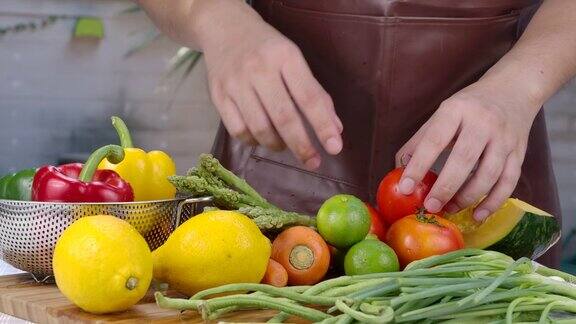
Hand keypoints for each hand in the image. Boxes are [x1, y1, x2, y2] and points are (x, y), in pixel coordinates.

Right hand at [198, 0, 342, 169]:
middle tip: (313, 162)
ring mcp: (235, 83)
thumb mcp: (294, 60)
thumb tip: (335, 129)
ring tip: (285, 145)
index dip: (323, 126)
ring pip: (260, 128)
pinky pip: (238, 130)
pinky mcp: (218, 96)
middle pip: (284, 117)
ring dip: (277, 144)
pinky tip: (261, 138)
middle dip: (302, 145)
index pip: (309, 97)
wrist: (223, 28)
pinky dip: (253, 141)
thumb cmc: (266, 48)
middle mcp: (259, 69)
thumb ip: (315, 93)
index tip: (335, 147)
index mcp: (285, 57)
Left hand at [395, 79, 540, 220]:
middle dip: (445, 186)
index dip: (418, 165)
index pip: (434, 140)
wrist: (512, 90)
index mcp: (456, 110)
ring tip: (450, 210)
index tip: (405, 187)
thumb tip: (398, 170)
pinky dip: (494, 202)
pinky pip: (509, 182)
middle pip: (464, 159)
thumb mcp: (442, 114)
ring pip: (489, 174)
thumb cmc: (469, 107)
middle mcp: (483, 123)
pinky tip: (478, 215)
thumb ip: (420, 141)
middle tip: (430, 206)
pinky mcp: (519, 152)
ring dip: (468, 197)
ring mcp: (504, 138)